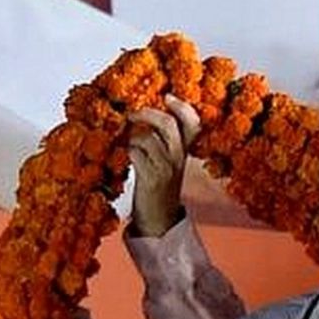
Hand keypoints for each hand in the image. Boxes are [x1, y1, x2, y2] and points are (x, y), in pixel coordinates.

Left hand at [127, 94, 199, 236]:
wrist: (159, 221)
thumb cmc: (158, 189)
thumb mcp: (167, 164)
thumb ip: (162, 143)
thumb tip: (142, 119)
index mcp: (184, 152)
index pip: (194, 124)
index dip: (183, 107)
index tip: (168, 97)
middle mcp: (178, 158)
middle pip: (167, 124)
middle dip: (147, 113)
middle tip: (132, 113)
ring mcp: (165, 169)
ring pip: (147, 138)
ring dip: (131, 136)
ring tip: (126, 142)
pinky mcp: (151, 179)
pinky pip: (135, 154)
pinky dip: (126, 151)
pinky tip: (124, 156)